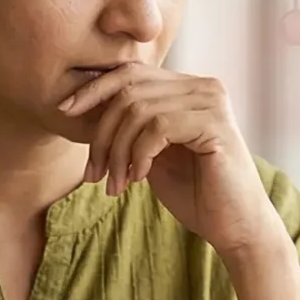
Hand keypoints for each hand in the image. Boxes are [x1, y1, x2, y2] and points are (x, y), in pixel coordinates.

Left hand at [55, 65, 278, 257]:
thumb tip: (82, 107)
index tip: (65, 113)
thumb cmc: (195, 193)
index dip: (93, 89)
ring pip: (138, 109)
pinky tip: (139, 179)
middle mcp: (203, 86)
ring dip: (117, 152)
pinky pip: (157, 127)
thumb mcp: (151, 154)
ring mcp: (212, 102)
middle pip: (129, 90)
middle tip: (94, 174)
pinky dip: (139, 155)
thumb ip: (130, 128)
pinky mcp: (215, 124)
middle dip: (102, 134)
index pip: (131, 72)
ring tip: (115, 185)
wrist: (235, 227)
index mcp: (188, 87)